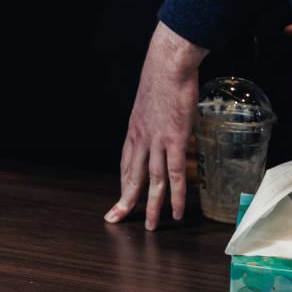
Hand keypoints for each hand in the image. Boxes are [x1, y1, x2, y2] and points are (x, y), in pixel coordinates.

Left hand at [106, 22, 206, 229]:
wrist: (167, 64)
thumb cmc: (162, 78)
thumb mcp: (150, 102)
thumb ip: (153, 118)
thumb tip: (161, 123)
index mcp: (134, 129)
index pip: (126, 163)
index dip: (124, 182)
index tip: (122, 197)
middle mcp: (141, 138)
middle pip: (132, 176)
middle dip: (125, 201)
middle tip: (117, 220)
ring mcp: (156, 141)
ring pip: (152, 181)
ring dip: (151, 206)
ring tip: (151, 226)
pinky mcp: (174, 139)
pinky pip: (174, 174)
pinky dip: (174, 195)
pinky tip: (175, 211)